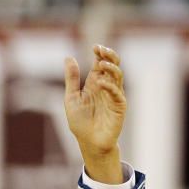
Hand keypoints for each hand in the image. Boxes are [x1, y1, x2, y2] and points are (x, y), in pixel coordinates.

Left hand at [64, 45, 125, 182]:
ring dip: (111, 68)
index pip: (100, 63)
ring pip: (118, 76)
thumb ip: (71, 78)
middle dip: (109, 56)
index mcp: (94, 83)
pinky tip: (101, 82)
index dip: (99, 53)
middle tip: (102, 50)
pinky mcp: (119, 106)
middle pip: (112, 65)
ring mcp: (114, 95)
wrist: (89, 142)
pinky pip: (117, 93)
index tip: (95, 47)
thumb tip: (68, 57)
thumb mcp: (71, 97)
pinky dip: (110, 86)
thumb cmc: (80, 122)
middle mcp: (106, 86)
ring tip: (102, 63)